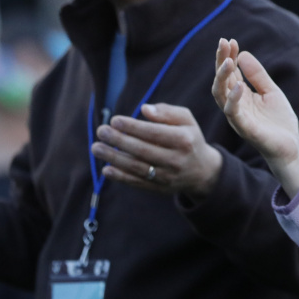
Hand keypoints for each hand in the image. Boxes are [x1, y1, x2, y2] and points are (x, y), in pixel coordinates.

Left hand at [91, 104, 222, 198]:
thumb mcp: (186, 121)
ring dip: (114, 158)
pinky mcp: (161, 189)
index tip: (114, 120)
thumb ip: (167, 112)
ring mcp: (168, 176)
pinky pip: (138, 183)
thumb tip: (144, 109)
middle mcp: (177, 159)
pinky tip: (106, 169)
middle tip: (101, 131)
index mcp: (184, 140)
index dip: (133, 127)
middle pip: (143, 150)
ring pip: (137, 168)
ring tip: (96, 148)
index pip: (154, 133)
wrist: (202, 171)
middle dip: (119, 140)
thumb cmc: (189, 138)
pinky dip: (120, 177)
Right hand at [212, 39, 298, 194]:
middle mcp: (234, 105)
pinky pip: (233, 113)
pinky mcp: (245, 128)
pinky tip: (239, 85)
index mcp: (240, 96)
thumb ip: (258, 75)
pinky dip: (234, 98)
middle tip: (223, 43)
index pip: (229, 73)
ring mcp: (237, 117)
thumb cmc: (279, 121)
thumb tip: (242, 53)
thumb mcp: (271, 92)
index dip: (228, 56)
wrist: (290, 147)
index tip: (230, 40)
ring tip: (227, 61)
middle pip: (221, 80)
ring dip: (222, 77)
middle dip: (220, 61)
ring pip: (221, 95)